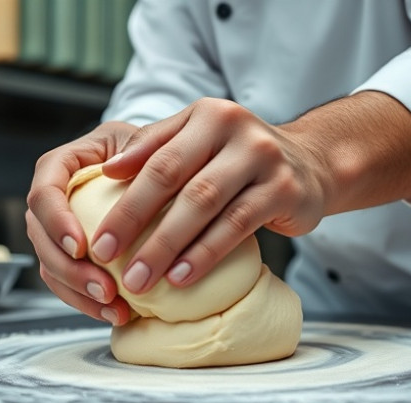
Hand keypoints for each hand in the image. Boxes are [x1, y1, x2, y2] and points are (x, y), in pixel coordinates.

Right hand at [26, 121, 137, 325]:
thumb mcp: (146, 140)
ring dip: (78, 292)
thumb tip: (116, 169)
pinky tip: (113, 313)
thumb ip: (136, 149)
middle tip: (104, 289)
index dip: (56, 221)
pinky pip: (67, 283)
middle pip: (40, 236)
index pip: (44, 192)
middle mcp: (51, 198)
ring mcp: (57, 228)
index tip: (80, 246)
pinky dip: (87, 302)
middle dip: (69, 268)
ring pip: (50, 265)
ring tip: (113, 308)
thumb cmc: (149, 148)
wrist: (153, 166)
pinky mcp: (70, 255)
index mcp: (61, 164)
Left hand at [90, 97, 335, 294]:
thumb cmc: (243, 159)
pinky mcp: (285, 190)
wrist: (313, 164)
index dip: (123, 200)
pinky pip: (237, 225)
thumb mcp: (202, 140)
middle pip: (175, 179)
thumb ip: (157, 147)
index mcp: (207, 115)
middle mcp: (235, 129)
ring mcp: (263, 158)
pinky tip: (182, 277)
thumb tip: (110, 169)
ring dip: (168, 246)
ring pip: (204, 204)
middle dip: (135, 222)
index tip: (97, 239)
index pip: (155, 158)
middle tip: (108, 260)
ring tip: (141, 278)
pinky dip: (206, 253)